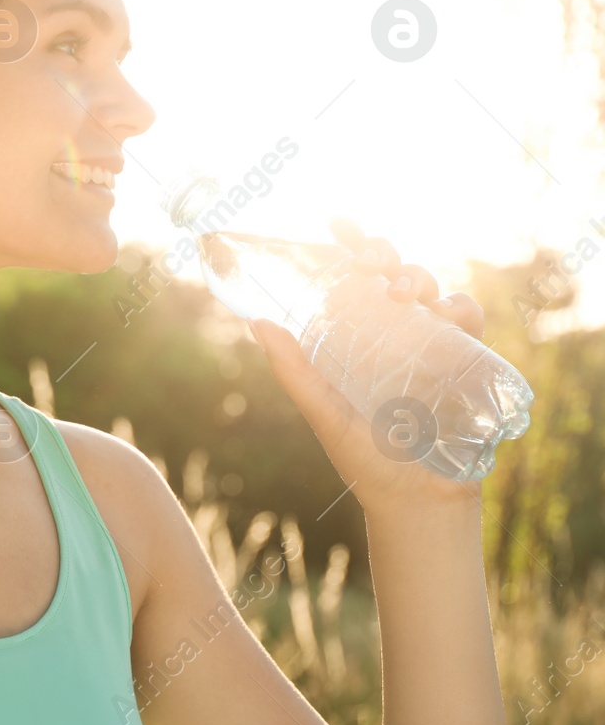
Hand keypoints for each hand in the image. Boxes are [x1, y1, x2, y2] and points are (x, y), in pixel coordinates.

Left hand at [246, 216, 485, 518]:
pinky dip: (460, 307)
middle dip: (385, 255)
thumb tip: (256, 322)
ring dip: (419, 277)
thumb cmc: (365, 459)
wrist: (417, 502)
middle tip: (372, 261)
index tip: (337, 223)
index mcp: (357, 338)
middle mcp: (394, 334)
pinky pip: (468, 318)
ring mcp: (431, 344)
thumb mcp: (324, 411)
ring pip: (431, 289)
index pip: (353, 281)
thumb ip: (295, 371)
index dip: (350, 246)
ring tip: (403, 292)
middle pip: (394, 274)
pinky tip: (445, 315)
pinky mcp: (466, 360)